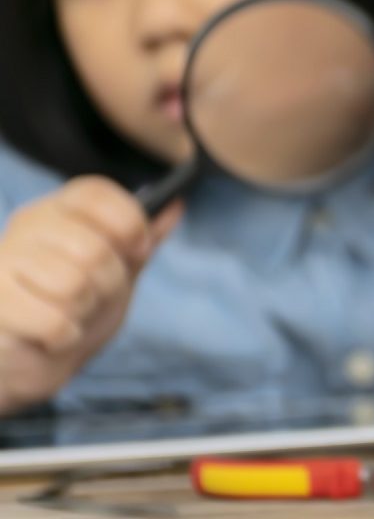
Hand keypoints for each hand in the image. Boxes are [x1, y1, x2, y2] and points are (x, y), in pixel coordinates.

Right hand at [0, 177, 181, 414]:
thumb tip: (176, 204)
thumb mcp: (115, 272)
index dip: (128, 223)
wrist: (27, 360)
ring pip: (74, 285)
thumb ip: (142, 239)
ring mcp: (3, 263)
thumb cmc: (73, 309)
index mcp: (55, 212)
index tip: (137, 252)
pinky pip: (53, 321)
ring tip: (66, 315)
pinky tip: (48, 336)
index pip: (94, 193)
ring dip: (83, 313)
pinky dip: (63, 337)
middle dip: (109, 285)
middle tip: (90, 298)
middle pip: (94, 248)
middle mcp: (24, 229)